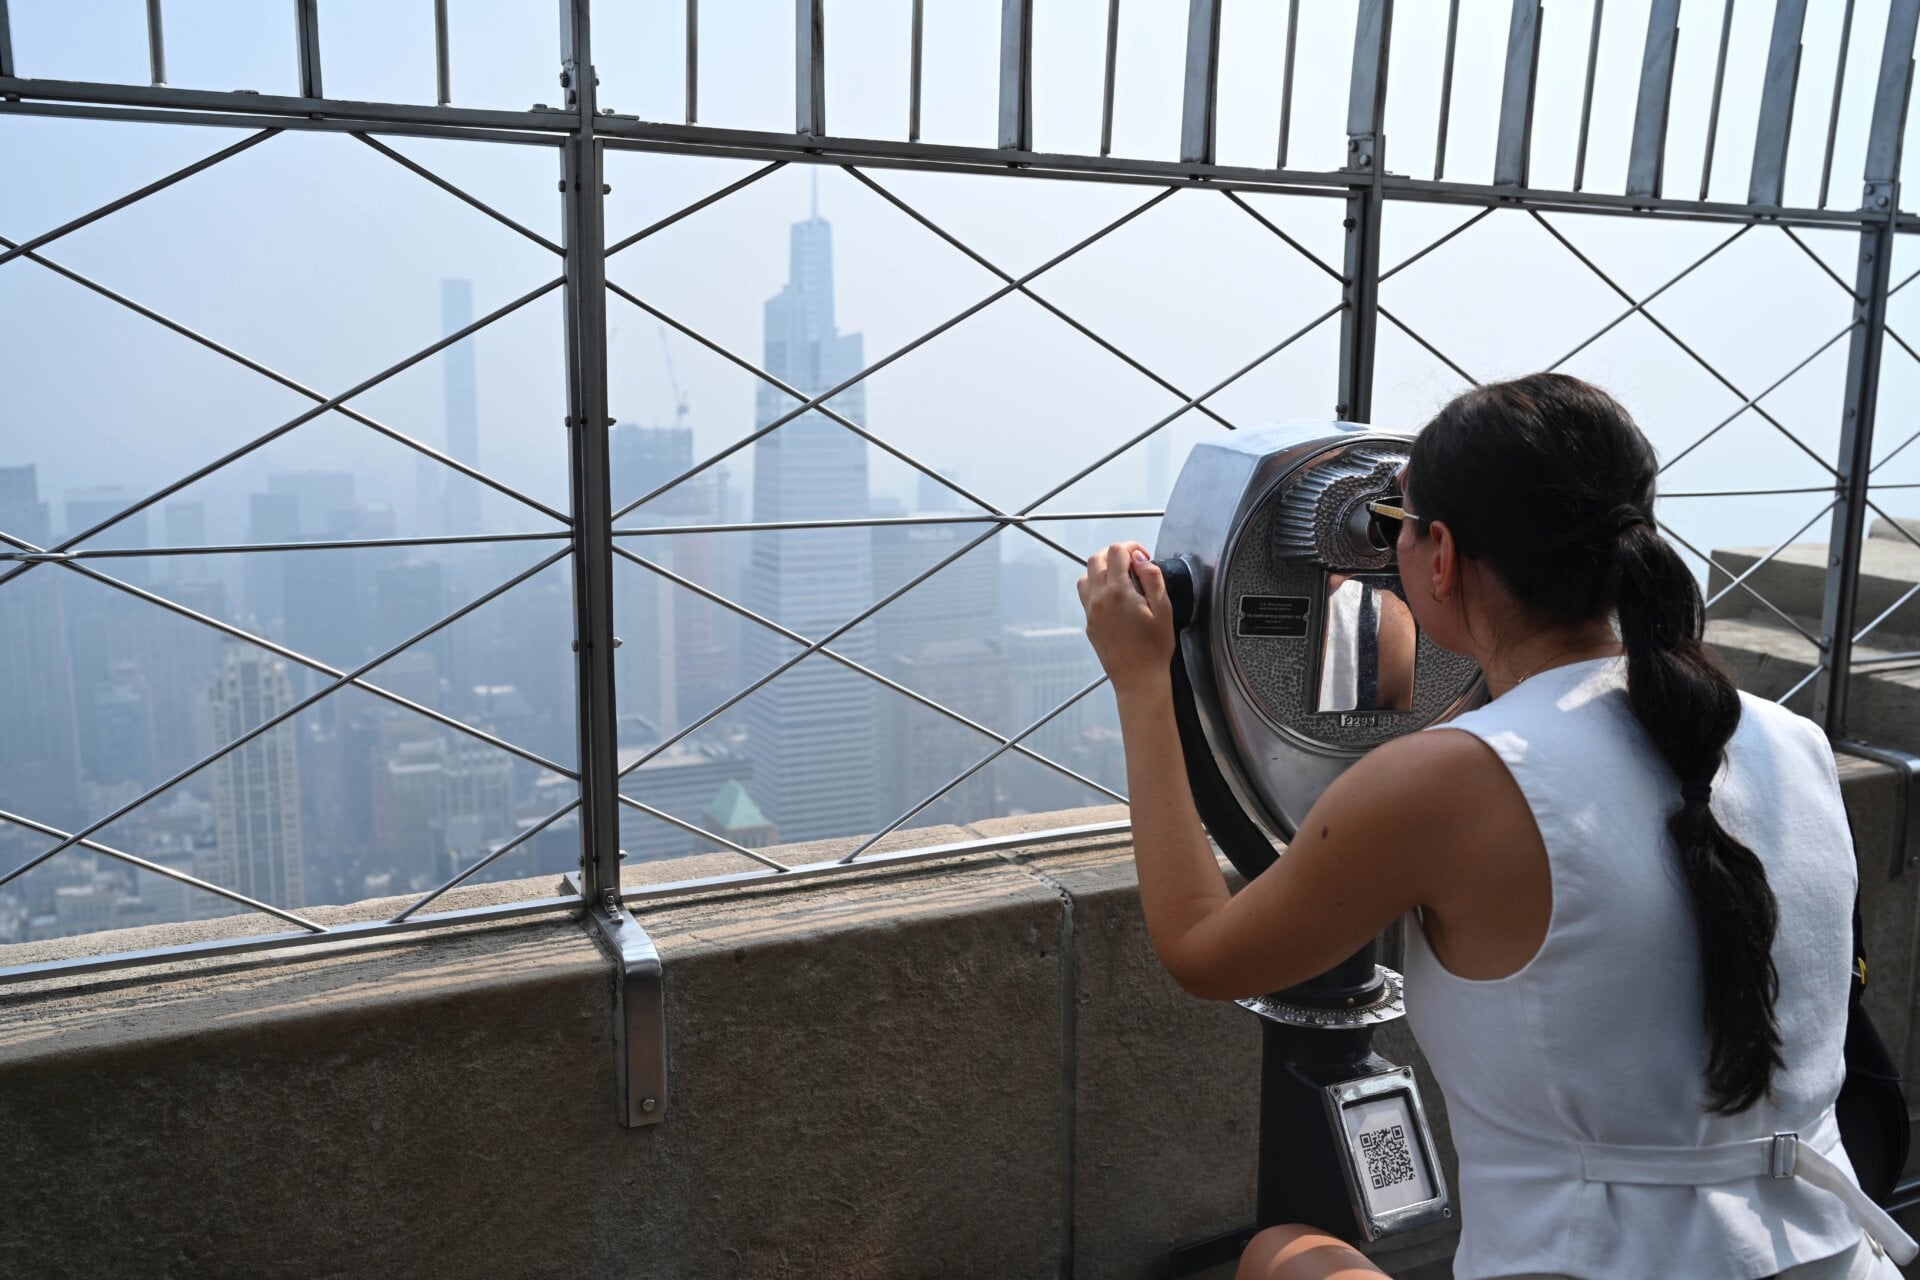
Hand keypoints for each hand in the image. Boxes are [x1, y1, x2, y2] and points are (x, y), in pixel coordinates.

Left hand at [1077, 542, 1174, 699]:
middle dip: (1114, 554)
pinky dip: (1097, 587)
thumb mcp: (1163, 609)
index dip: (1131, 547)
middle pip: (1095, 559)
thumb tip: (1140, 559)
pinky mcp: (1089, 624)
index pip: (1116, 552)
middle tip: (1133, 564)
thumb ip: (1152, 578)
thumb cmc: (1155, 648)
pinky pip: (1086, 596)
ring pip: (1085, 576)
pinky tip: (1115, 598)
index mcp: (1118, 592)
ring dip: (1101, 570)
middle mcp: (1098, 599)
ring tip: (1122, 579)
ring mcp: (1090, 612)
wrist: (1138, 680)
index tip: (1143, 556)